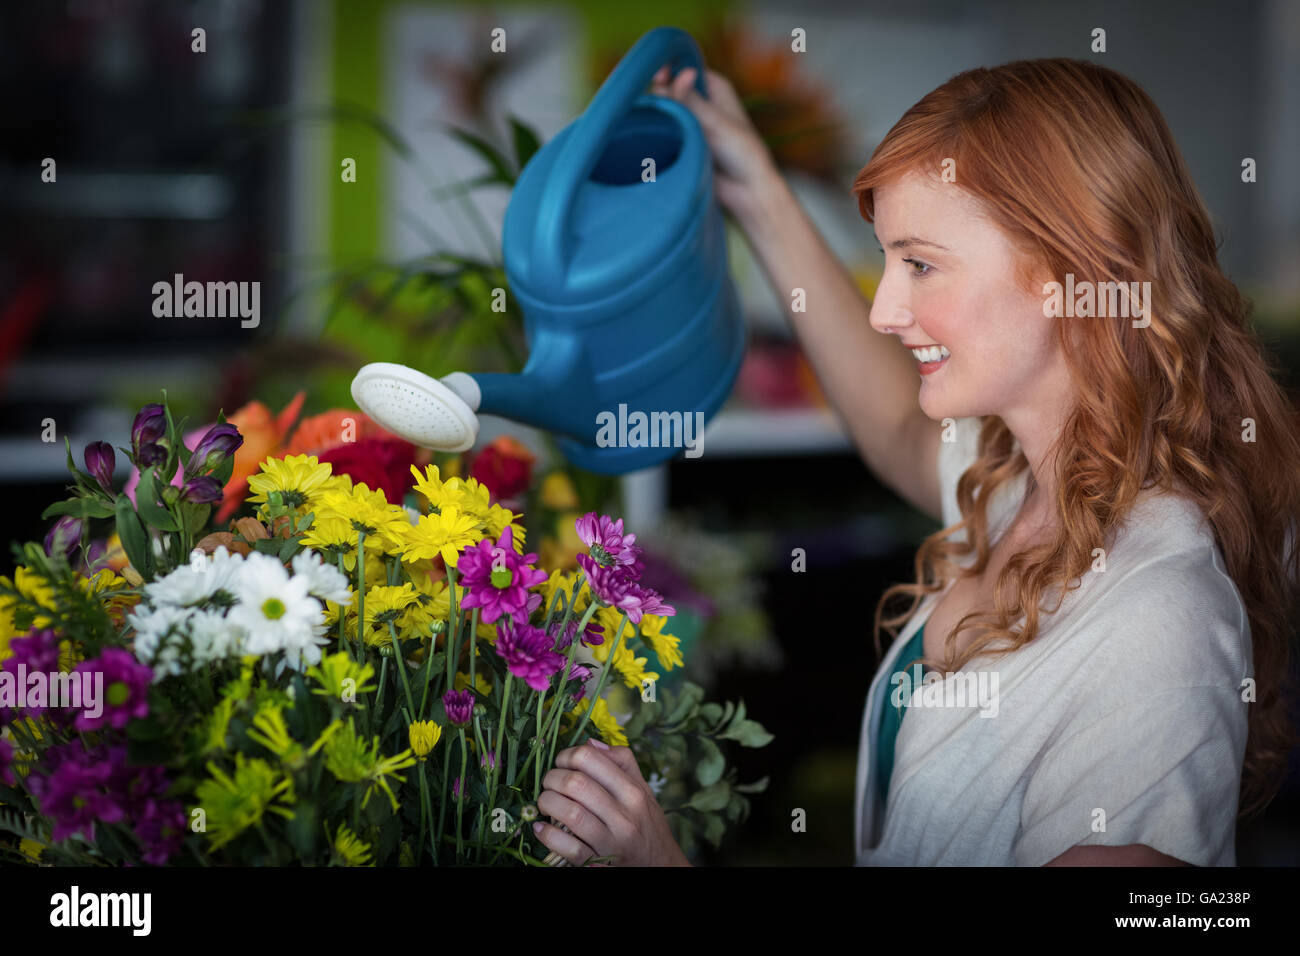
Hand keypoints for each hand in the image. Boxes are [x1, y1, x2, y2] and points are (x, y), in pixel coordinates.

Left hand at [534, 738, 689, 865]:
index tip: (562, 762)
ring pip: (569, 813)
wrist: (661, 867)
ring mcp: (611, 842)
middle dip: (552, 778)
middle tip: (549, 782)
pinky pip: (567, 847)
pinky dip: (547, 835)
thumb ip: (623, 763)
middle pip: (576, 784)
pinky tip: (541, 828)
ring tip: (545, 802)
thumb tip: (591, 742)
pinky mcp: (598, 864)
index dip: (567, 755)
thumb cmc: (648, 825)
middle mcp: (624, 816)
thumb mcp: (644, 791)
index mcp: (633, 792)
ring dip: (547, 803)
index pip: (590, 758)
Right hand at [650, 63, 777, 221]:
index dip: (669, 68)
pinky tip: (652, 138)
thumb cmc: (741, 153)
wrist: (746, 192)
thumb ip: (692, 101)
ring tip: (660, 128)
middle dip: (661, 95)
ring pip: (665, 111)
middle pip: (670, 88)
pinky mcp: (683, 142)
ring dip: (658, 116)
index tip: (658, 78)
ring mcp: (691, 122)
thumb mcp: (716, 123)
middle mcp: (702, 101)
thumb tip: (680, 73)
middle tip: (661, 109)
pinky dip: (656, 133)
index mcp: (715, 87)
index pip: (685, 67)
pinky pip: (663, 131)